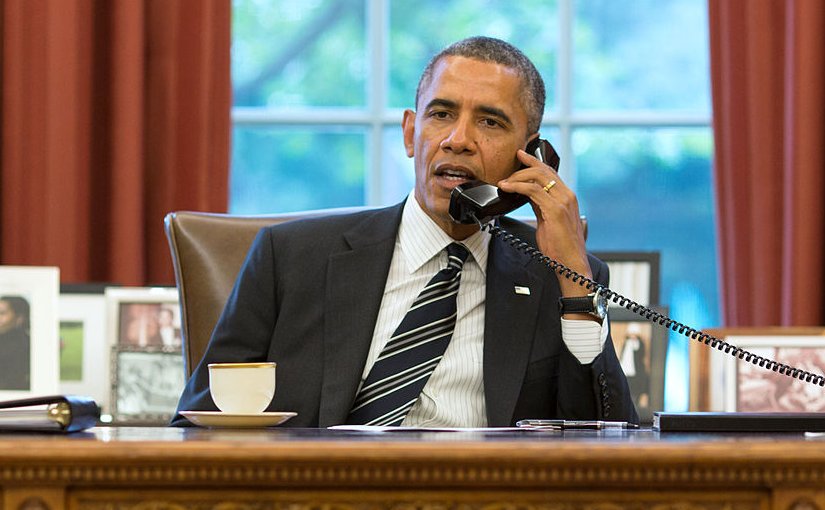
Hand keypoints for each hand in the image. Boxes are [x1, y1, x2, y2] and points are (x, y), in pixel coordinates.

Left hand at [497, 149, 591, 297]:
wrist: (570, 263)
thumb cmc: (560, 247)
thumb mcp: (548, 220)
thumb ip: (540, 206)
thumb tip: (527, 195)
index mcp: (567, 197)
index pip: (551, 172)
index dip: (535, 161)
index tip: (521, 154)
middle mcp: (567, 195)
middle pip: (544, 170)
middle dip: (524, 165)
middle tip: (508, 169)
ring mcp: (562, 201)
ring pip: (538, 176)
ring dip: (518, 176)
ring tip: (504, 182)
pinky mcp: (555, 210)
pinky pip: (533, 190)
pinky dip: (517, 186)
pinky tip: (507, 188)